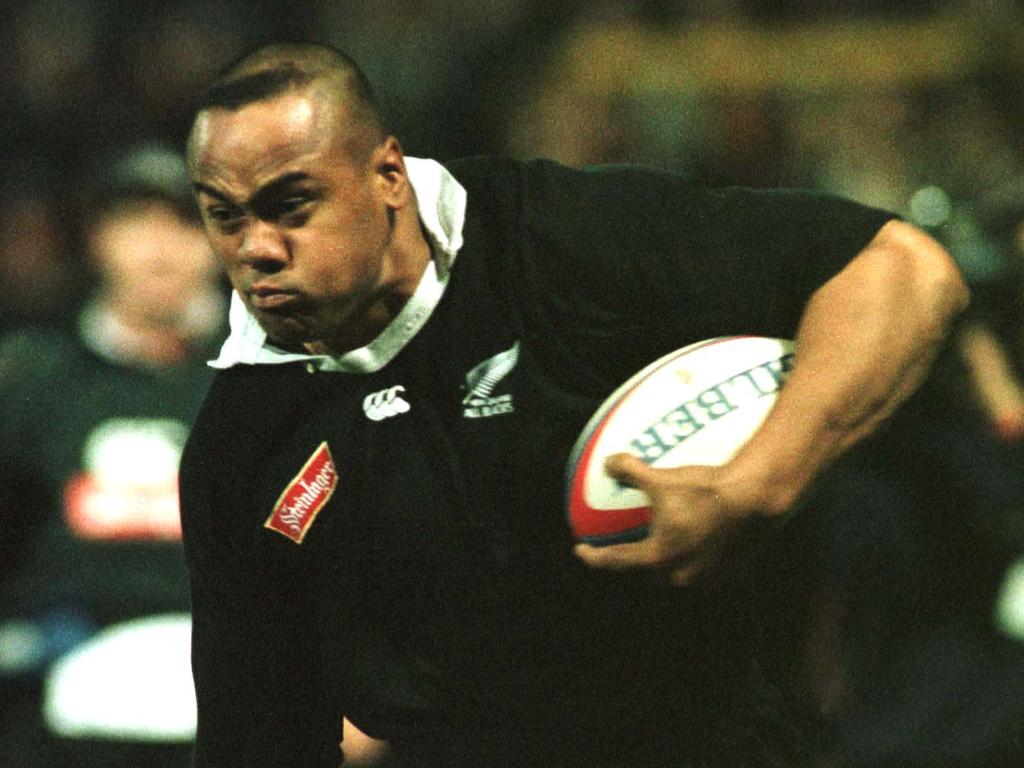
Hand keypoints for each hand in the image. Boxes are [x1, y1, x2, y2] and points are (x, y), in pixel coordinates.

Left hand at [573, 453, 777, 585]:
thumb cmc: (705, 491)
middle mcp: (682, 576)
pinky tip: (699, 541)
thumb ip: (630, 471)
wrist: (756, 499)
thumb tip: (608, 463)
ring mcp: (709, 578)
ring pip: (678, 575)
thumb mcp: (661, 479)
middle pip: (647, 575)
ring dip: (666, 565)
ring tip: (661, 548)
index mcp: (659, 558)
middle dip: (632, 566)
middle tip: (622, 551)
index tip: (581, 552)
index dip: (594, 557)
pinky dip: (696, 558)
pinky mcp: (732, 572)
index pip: (616, 562)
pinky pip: (706, 569)